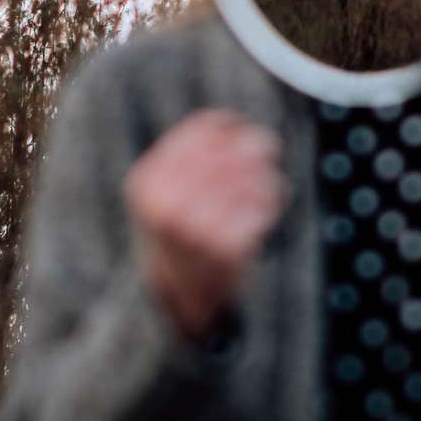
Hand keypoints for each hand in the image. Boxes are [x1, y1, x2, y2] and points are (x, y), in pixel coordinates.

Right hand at [123, 108, 288, 339]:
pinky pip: (262, 210)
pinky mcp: (225, 249)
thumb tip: (237, 126)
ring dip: (267, 177)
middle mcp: (167, 204)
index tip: (242, 129)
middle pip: (231, 152)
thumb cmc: (179, 232)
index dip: (230, 126)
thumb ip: (190, 156)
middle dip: (257, 147)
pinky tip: (268, 209)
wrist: (181, 294)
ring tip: (268, 183)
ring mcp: (195, 228)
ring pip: (252, 179)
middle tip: (269, 149)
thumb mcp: (164, 190)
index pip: (200, 131)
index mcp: (149, 183)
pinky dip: (271, 205)